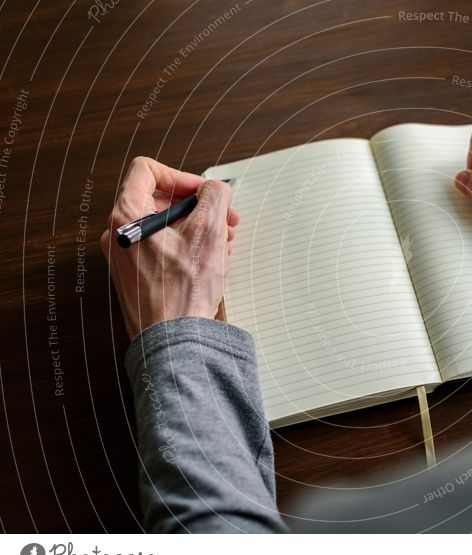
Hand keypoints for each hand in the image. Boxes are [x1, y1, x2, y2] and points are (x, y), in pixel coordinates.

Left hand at [100, 157, 238, 338]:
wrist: (172, 340)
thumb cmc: (182, 294)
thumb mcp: (209, 232)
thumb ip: (214, 196)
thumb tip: (214, 189)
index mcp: (127, 216)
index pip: (147, 171)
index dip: (182, 176)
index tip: (203, 191)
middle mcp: (118, 234)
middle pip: (159, 200)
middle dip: (198, 206)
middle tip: (224, 219)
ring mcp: (124, 256)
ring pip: (163, 225)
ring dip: (196, 227)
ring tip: (223, 242)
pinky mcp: (134, 275)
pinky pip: (161, 248)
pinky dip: (186, 246)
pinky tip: (210, 260)